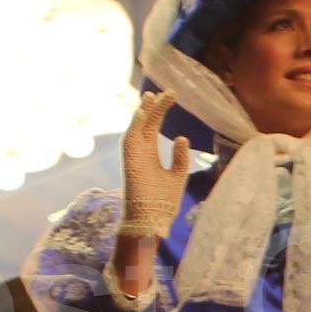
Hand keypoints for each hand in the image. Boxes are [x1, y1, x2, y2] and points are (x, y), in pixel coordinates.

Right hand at [117, 92, 193, 240]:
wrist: (152, 219)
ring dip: (143, 112)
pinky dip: (134, 125)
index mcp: (150, 155)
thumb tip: (181, 137)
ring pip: (137, 128)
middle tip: (167, 92)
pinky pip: (130, 139)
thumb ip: (180, 158)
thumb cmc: (163, 202)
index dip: (161, 111)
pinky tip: (142, 112)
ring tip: (151, 96)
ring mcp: (134, 156)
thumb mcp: (177, 176)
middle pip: (146, 123)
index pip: (154, 126)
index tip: (171, 96)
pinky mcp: (130, 162)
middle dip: (155, 107)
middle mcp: (140, 152)